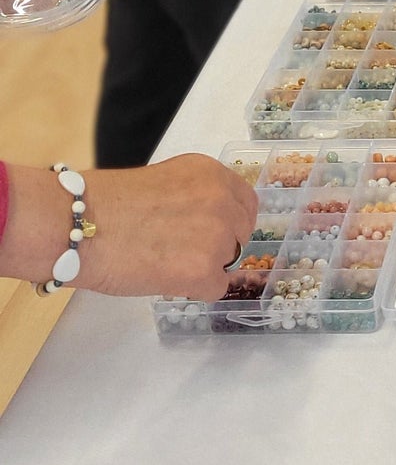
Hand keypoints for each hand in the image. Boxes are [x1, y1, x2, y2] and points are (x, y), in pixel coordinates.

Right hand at [82, 156, 259, 298]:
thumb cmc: (106, 204)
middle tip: (183, 252)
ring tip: (165, 264)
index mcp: (211, 174)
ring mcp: (216, 236)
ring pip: (227, 262)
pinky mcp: (203, 271)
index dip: (232, 222)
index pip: (246, 203)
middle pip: (239, 234)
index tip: (218, 234)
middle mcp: (221, 201)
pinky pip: (215, 288)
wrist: (79, 226)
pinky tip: (167, 281)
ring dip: (204, 268)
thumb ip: (193, 196)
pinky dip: (195, 290)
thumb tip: (204, 221)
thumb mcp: (164, 182)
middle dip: (218, 246)